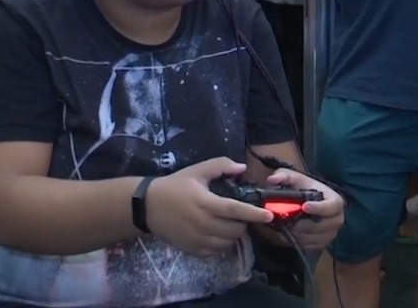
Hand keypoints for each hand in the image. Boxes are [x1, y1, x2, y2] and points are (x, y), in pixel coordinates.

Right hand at [147, 157, 273, 256]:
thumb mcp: (196, 171)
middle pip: (236, 230)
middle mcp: (204, 224)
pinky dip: (222, 243)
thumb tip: (242, 168)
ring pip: (228, 242)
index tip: (269, 215)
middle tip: (238, 214)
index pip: (237, 211)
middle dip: (243, 222)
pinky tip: (216, 233)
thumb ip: (220, 166)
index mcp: (207, 203)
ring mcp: (199, 240)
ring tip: (227, 223)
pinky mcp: (194, 250)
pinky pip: (217, 251)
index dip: (255, 214)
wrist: (148, 206)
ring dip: (233, 234)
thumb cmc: (175, 186)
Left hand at [267, 169, 344, 250]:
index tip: (304, 206)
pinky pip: (308, 246)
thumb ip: (283, 176)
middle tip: (285, 219)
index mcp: (334, 201)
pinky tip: (286, 232)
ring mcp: (330, 234)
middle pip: (321, 226)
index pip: (332, 206)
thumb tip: (272, 180)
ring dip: (297, 232)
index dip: (319, 207)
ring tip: (283, 224)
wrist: (306, 203)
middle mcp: (336, 219)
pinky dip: (296, 240)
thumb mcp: (293, 178)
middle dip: (301, 223)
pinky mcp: (321, 244)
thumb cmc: (303, 188)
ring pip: (313, 237)